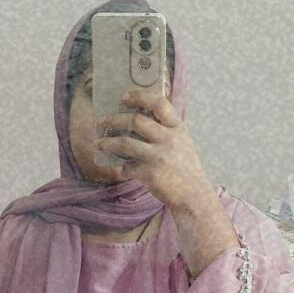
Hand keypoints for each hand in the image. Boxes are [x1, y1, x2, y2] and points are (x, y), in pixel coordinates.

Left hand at [94, 87, 215, 213]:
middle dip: (114, 119)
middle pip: (135, 120)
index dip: (139, 96)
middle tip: (102, 121)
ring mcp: (158, 157)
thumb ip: (167, 129)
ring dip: (108, 142)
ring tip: (98, 143)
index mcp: (177, 128)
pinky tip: (115, 167)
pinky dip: (118, 168)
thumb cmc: (187, 169)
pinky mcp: (149, 174)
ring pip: (125, 143)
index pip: (159, 103)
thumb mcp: (183, 142)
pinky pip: (126, 167)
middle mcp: (168, 139)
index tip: (124, 97)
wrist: (194, 196)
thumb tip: (143, 117)